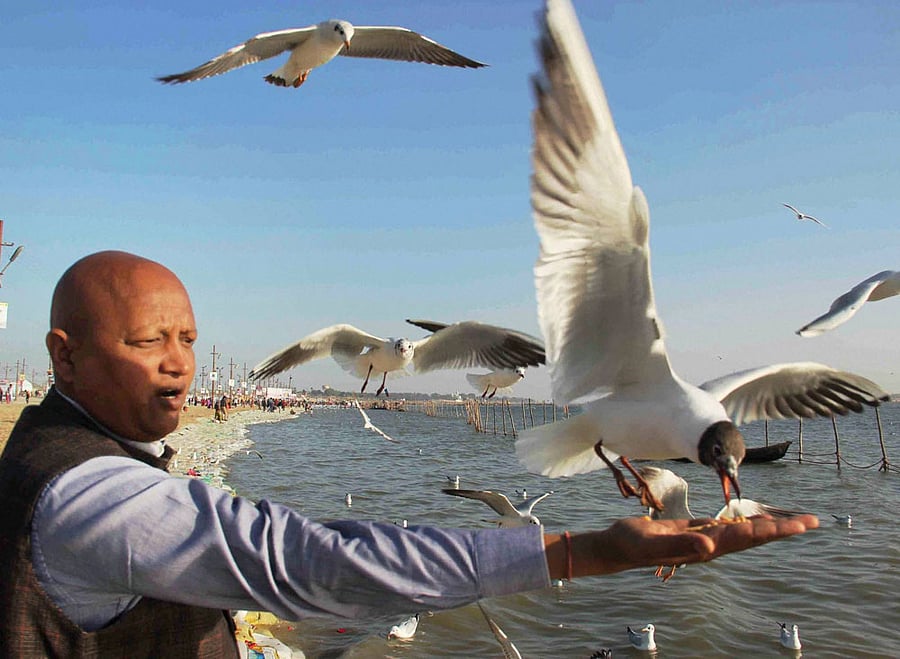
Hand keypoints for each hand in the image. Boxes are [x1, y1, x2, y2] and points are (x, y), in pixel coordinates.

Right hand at [545, 514, 818, 578]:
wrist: (617, 547)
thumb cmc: (632, 544)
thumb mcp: (655, 542)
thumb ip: (682, 544)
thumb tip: (712, 544)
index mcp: (706, 547)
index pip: (745, 537)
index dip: (770, 530)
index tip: (795, 525)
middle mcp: (711, 545)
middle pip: (754, 536)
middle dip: (782, 529)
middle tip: (813, 522)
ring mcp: (704, 539)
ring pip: (744, 531)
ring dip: (769, 525)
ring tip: (793, 521)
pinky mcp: (695, 531)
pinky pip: (727, 525)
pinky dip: (744, 520)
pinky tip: (753, 518)